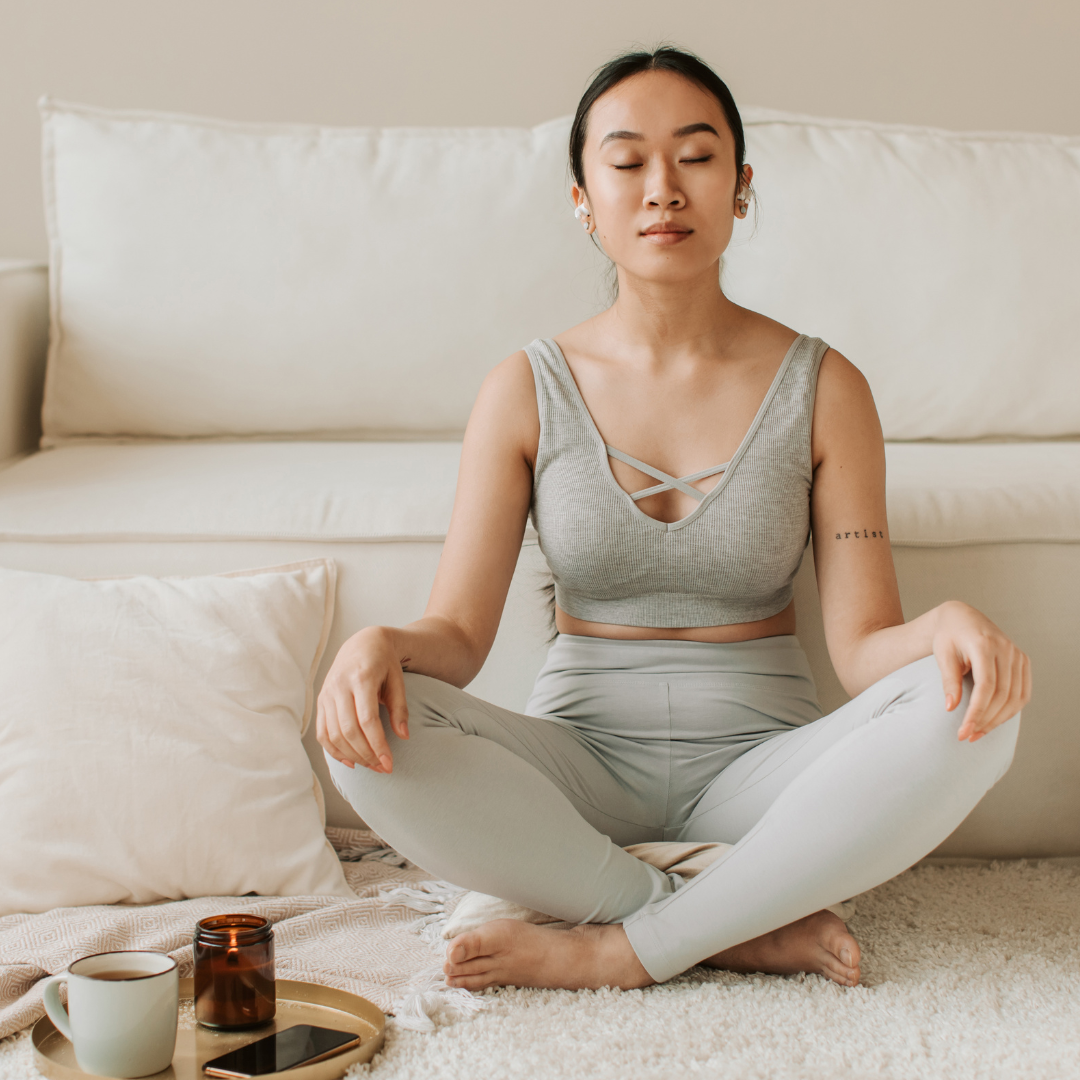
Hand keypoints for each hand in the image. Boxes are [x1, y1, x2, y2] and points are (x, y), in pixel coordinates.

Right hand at [316, 626, 408, 771]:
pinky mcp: (320, 701)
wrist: (363, 644)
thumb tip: (404, 737)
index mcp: (361, 677)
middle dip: (366, 754)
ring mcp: (326, 694)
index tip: (390, 763)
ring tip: (372, 765)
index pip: (367, 719)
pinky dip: (334, 750)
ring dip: (352, 755)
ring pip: (333, 734)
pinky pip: (322, 732)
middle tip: (383, 768)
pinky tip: (351, 761)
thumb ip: (400, 708)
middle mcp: (339, 685)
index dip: (378, 744)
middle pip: (348, 730)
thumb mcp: (398, 680)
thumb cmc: (385, 663)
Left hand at [932, 601, 1030, 741]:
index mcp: (984, 645)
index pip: (986, 686)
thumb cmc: (948, 636)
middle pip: (1002, 695)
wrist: (962, 618)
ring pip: (1016, 697)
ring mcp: (1018, 655)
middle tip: (967, 736)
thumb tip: (951, 708)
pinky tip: (993, 721)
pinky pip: (1022, 693)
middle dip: (985, 720)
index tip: (963, 731)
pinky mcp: (1023, 662)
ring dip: (998, 719)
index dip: (976, 712)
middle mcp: (1006, 650)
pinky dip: (1010, 710)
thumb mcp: (943, 655)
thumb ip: (949, 680)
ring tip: (978, 733)